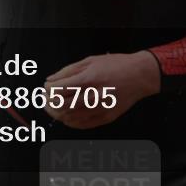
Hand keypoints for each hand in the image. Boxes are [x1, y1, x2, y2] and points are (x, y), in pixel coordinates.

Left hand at [43, 51, 159, 128]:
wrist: (140, 75)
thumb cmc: (116, 65)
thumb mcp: (91, 60)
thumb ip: (68, 70)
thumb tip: (50, 80)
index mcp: (89, 79)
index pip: (60, 89)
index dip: (48, 90)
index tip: (46, 87)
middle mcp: (94, 95)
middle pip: (62, 105)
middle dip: (49, 102)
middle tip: (45, 98)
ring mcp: (101, 108)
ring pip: (70, 117)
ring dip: (57, 113)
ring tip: (53, 107)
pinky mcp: (107, 117)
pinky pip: (83, 124)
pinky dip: (71, 122)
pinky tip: (66, 116)